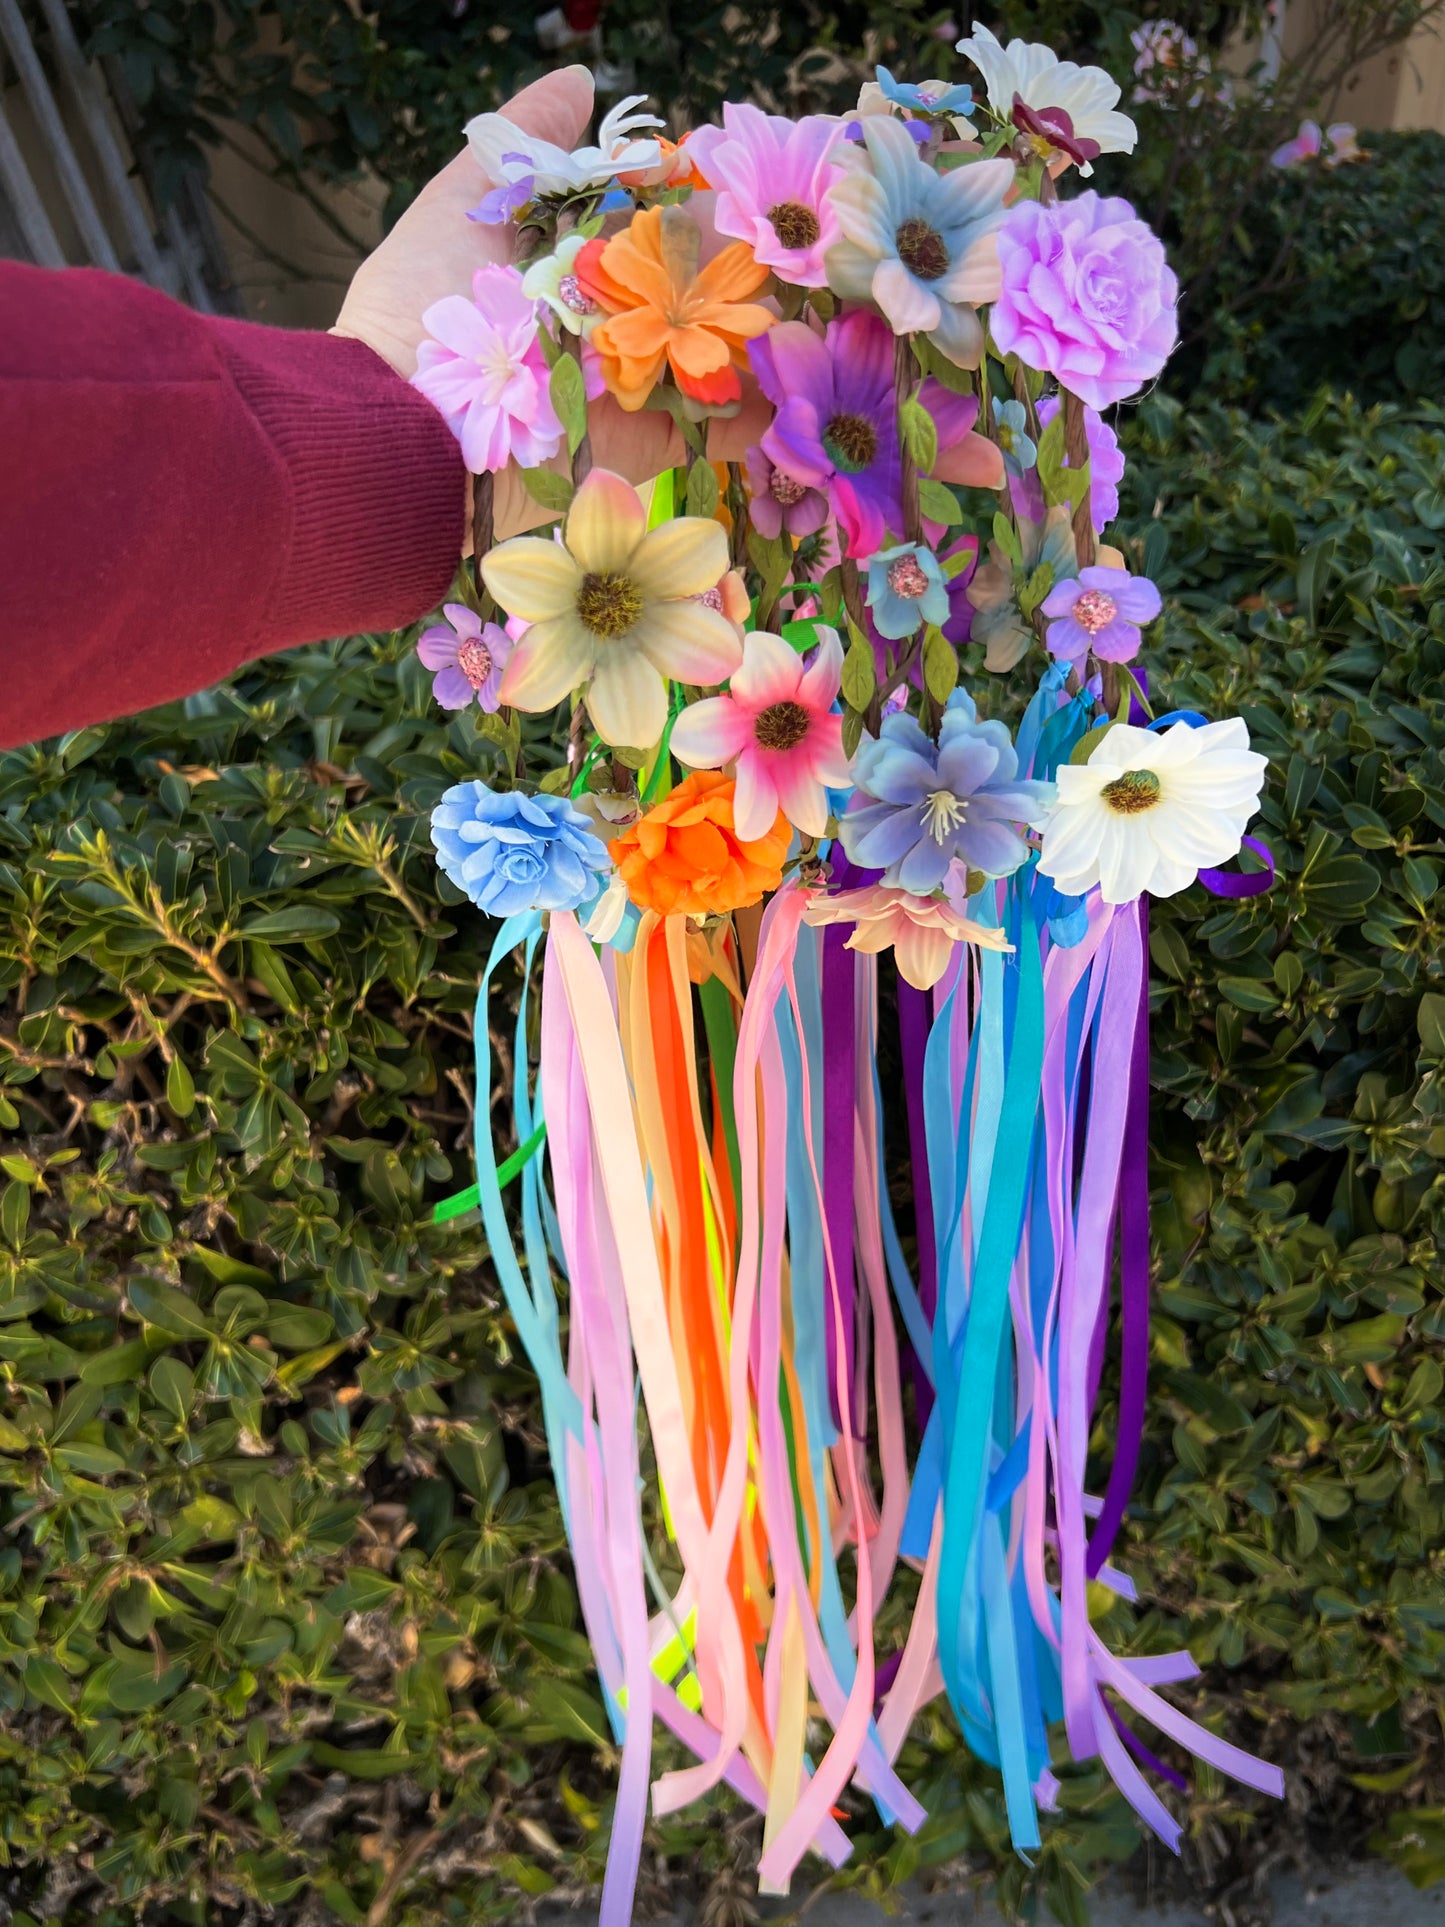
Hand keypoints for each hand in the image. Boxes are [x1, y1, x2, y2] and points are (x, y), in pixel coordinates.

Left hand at [333, 66, 768, 536]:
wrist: (411, 421)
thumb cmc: (428, 307)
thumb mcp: (463, 203)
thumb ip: (526, 141)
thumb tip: (583, 76)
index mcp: (573, 262)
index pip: (655, 220)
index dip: (699, 193)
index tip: (737, 169)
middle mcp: (609, 322)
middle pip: (697, 283)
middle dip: (744, 260)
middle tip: (797, 235)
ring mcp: (633, 386)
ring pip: (719, 349)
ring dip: (768, 326)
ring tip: (819, 296)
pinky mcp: (646, 447)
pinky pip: (716, 427)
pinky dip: (764, 409)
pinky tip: (806, 374)